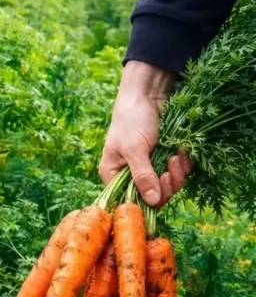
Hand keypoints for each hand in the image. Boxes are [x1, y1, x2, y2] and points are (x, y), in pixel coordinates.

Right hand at [99, 60, 190, 206]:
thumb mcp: (134, 148)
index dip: (146, 201)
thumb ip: (142, 175)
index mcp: (113, 174)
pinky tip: (181, 152)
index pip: (128, 201)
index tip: (159, 189)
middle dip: (165, 185)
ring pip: (167, 187)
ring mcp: (148, 169)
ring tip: (176, 156)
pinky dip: (182, 165)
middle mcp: (129, 175)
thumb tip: (151, 201)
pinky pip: (177, 174)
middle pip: (151, 197)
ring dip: (176, 174)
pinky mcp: (163, 161)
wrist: (148, 95)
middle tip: (170, 168)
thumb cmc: (132, 119)